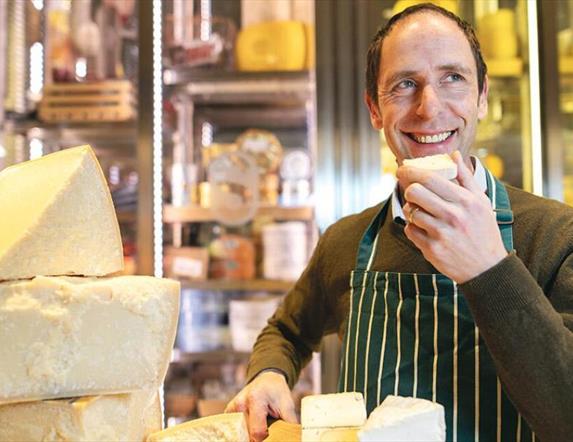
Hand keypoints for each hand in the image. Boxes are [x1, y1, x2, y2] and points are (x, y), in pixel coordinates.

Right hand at [225, 370, 296, 441]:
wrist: (267, 379)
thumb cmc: (278, 392)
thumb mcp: (288, 405)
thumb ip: (289, 423)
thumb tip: (294, 437)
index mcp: (255, 399)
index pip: (257, 432)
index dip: (267, 440)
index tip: (274, 438)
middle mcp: (240, 404)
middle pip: (247, 434)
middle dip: (258, 439)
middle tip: (268, 432)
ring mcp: (232, 408)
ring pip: (240, 433)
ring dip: (250, 435)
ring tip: (261, 428)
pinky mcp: (229, 411)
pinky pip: (235, 429)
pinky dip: (244, 432)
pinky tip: (252, 428)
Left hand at [396, 151, 507, 282]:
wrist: (486, 268)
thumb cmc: (483, 231)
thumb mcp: (481, 202)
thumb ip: (466, 177)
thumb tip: (454, 155)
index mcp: (466, 201)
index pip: (430, 178)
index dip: (411, 172)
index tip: (403, 170)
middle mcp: (453, 216)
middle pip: (414, 192)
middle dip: (409, 189)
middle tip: (412, 191)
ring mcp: (441, 233)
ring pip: (411, 212)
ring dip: (412, 210)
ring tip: (422, 212)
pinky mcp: (431, 249)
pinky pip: (410, 230)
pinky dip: (413, 227)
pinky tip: (424, 228)